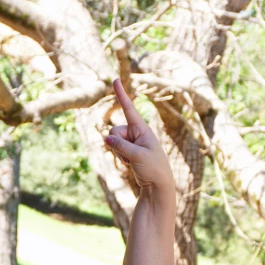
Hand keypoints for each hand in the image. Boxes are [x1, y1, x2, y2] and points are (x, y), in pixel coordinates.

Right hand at [103, 79, 175, 194]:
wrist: (159, 184)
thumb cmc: (153, 168)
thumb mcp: (137, 156)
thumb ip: (120, 146)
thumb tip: (106, 138)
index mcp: (142, 129)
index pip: (129, 108)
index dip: (121, 94)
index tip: (115, 79)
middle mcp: (136, 132)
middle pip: (114, 130)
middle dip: (116, 142)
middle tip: (129, 156)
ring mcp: (132, 141)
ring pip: (112, 140)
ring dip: (118, 152)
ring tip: (132, 161)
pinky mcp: (129, 150)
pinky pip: (115, 149)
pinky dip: (120, 157)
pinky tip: (131, 164)